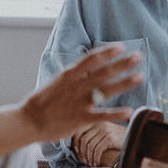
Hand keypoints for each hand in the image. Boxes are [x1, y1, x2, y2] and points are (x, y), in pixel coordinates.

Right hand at [23, 43, 142, 141]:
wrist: (28, 120)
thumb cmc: (43, 101)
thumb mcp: (58, 82)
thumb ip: (75, 76)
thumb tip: (90, 69)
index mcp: (70, 75)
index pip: (91, 59)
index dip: (107, 52)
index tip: (121, 46)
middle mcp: (76, 85)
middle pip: (103, 72)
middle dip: (122, 63)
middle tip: (138, 56)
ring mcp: (79, 102)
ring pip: (105, 90)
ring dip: (124, 83)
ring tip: (139, 76)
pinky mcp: (81, 118)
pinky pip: (102, 115)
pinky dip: (116, 113)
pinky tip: (130, 111)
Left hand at [73, 121, 125, 166]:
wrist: (135, 138)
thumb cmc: (117, 138)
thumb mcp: (104, 132)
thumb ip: (93, 134)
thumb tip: (78, 147)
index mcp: (95, 120)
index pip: (78, 131)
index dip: (75, 143)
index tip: (76, 152)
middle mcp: (99, 123)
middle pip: (83, 139)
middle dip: (82, 152)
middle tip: (84, 161)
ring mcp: (105, 130)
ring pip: (90, 146)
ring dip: (88, 157)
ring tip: (90, 163)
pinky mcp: (110, 137)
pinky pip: (97, 150)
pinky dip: (95, 158)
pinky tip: (96, 163)